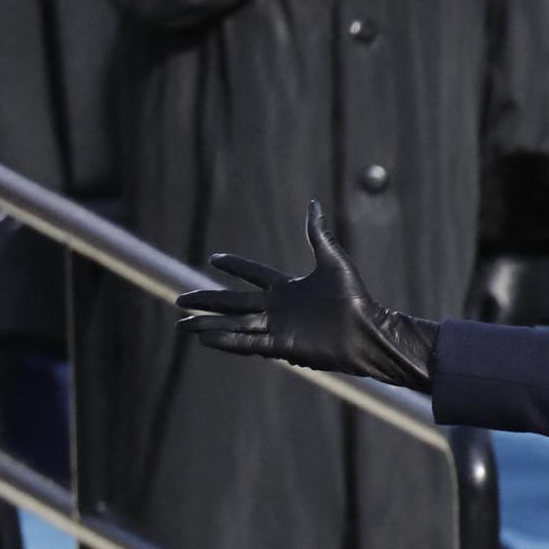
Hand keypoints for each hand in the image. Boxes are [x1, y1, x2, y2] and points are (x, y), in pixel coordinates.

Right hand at [176, 200, 437, 390]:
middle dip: (207, 301)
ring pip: (234, 324)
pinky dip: (226, 339)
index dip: (236, 266)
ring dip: (208, 324)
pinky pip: (249, 341)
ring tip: (183, 324)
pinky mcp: (283, 344)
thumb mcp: (333, 261)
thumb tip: (314, 204)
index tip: (215, 258)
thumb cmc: (355, 298)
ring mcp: (279, 327)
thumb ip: (318, 234)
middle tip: (179, 299)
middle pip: (234, 303)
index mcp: (289, 288)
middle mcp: (279, 308)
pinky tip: (204, 337)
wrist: (369, 330)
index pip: (254, 275)